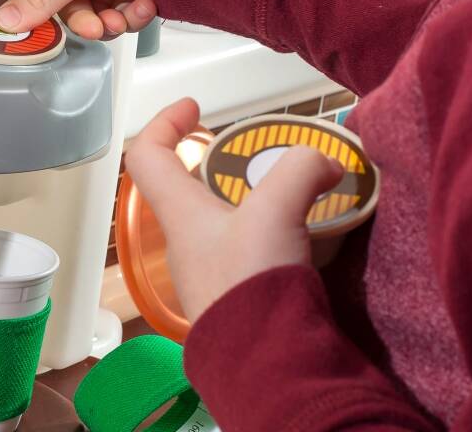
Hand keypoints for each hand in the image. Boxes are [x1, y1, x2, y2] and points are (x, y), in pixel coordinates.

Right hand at [0, 0, 159, 39]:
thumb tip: (3, 20)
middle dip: (84, 20)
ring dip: (110, 21)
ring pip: (94, 14)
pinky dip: (131, 15)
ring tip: (126, 13)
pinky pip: (120, 15)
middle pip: (66, 4)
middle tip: (96, 27)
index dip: (38, 8)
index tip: (45, 31)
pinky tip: (144, 4)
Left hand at [126, 99, 343, 323]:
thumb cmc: (252, 286)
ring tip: (284, 187)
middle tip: (247, 150)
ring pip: (213, 216)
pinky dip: (263, 227)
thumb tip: (325, 161)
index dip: (163, 122)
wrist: (268, 366)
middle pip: (181, 184)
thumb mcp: (276, 212)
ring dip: (243, 195)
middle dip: (211, 159)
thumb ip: (300, 171)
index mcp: (179, 212)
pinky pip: (239, 245)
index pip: (146, 155)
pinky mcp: (233, 292)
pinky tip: (297, 231)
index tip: (193, 106)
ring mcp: (206, 269)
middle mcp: (184, 239)